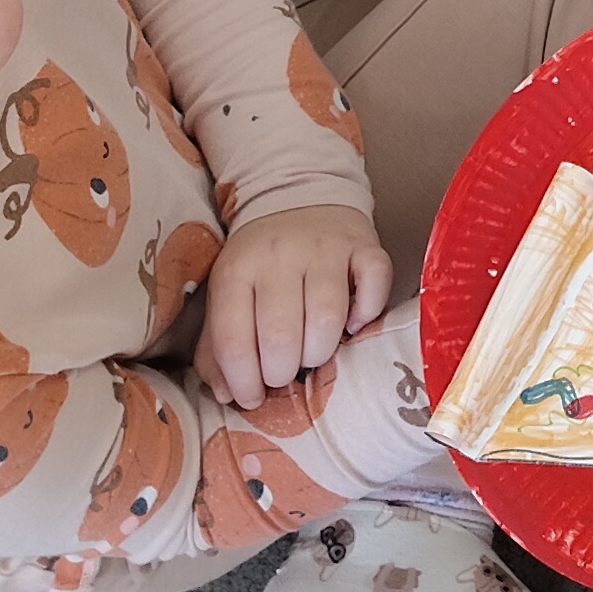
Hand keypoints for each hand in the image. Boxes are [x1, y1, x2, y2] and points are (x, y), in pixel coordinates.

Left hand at [197, 203, 390, 409]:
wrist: (299, 194)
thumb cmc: (261, 260)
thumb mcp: (227, 294)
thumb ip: (217, 346)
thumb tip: (226, 394)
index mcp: (236, 272)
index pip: (234, 341)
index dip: (243, 382)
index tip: (252, 398)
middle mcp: (279, 257)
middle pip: (280, 336)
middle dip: (282, 373)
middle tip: (285, 375)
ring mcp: (325, 249)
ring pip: (327, 319)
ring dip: (321, 351)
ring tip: (314, 353)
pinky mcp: (365, 244)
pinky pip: (375, 284)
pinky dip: (367, 313)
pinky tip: (353, 322)